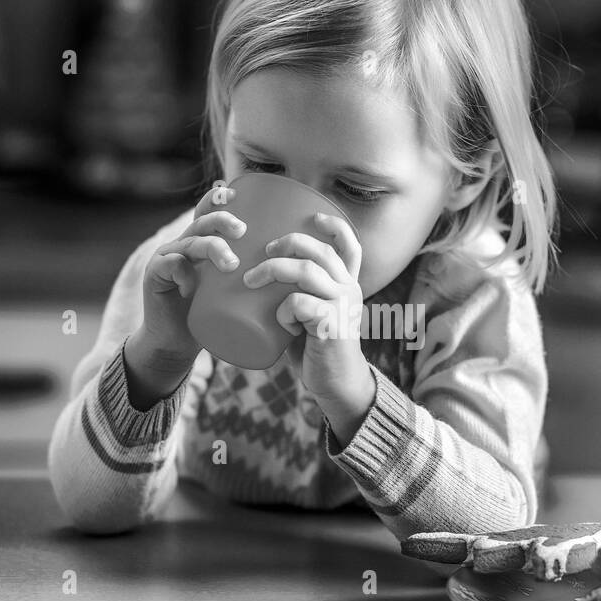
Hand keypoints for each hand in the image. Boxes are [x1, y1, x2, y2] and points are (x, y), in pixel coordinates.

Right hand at [139, 183, 243, 364]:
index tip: (236, 194)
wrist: (176, 344)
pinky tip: (191, 286)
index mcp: (201, 242)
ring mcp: (167, 259)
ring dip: (211, 248)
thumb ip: (253, 277)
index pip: (207, 212)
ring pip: (190, 242)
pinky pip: (169, 265)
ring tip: (231, 264)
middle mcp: (182, 245)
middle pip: (202, 222)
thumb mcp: (234, 291)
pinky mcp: (154, 277)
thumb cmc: (212, 317)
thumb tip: (294, 270)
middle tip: (242, 230)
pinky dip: (182, 272)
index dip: (218, 199)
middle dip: (222, 220)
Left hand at [241, 211, 372, 407]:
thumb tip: (260, 273)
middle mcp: (349, 290)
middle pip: (320, 250)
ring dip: (273, 270)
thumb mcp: (312, 313)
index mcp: (347, 284)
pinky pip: (300, 304)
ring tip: (250, 280)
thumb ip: (299, 293)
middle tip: (264, 252)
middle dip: (287, 243)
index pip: (351, 245)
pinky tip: (280, 323)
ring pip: (307, 271)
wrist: (336, 384)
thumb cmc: (315, 347)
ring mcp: (342, 307)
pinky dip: (283, 310)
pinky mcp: (331, 326)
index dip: (334, 225)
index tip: (313, 216)